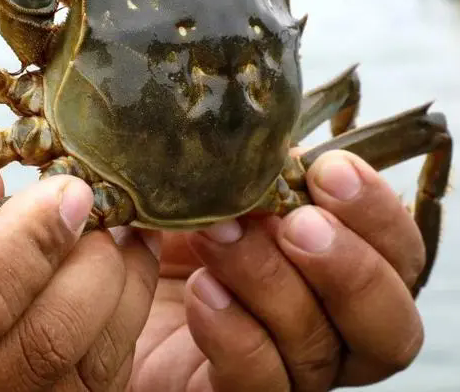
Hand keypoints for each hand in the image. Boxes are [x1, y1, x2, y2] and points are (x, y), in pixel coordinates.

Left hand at [130, 149, 424, 390]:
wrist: (116, 278)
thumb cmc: (177, 226)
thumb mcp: (220, 188)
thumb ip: (261, 175)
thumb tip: (280, 146)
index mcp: (342, 272)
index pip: (397, 257)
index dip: (376, 214)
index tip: (329, 169)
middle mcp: (330, 329)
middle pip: (387, 325)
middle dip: (347, 267)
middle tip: (294, 222)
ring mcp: (287, 369)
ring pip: (316, 348)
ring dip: (269, 282)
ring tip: (217, 234)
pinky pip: (258, 379)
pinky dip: (234, 332)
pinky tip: (203, 291)